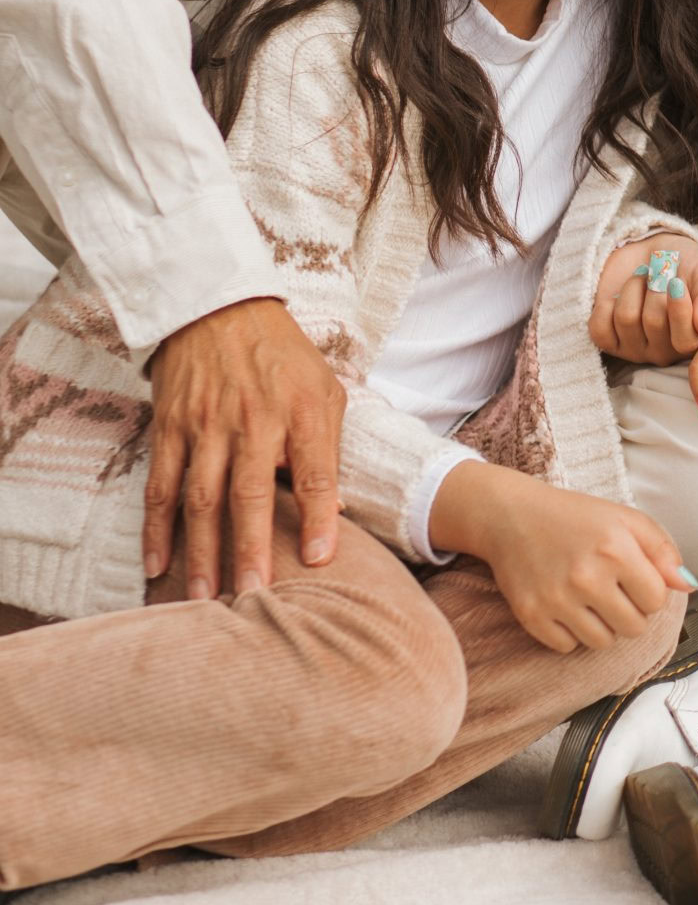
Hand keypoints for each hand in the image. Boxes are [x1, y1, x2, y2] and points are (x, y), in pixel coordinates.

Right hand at [145, 296, 346, 597]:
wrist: (219, 306)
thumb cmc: (282, 356)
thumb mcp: (324, 388)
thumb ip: (329, 447)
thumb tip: (334, 511)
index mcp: (301, 408)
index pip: (314, 471)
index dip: (319, 517)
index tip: (321, 560)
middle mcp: (252, 419)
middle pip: (251, 494)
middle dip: (252, 550)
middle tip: (255, 598)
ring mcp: (205, 425)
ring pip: (201, 499)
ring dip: (203, 552)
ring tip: (206, 598)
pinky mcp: (170, 428)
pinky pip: (160, 486)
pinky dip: (156, 530)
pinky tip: (158, 566)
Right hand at [429, 462, 692, 652]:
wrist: (511, 516)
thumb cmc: (575, 517)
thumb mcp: (625, 519)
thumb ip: (662, 550)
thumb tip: (689, 585)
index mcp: (616, 549)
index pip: (656, 601)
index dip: (648, 591)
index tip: (632, 578)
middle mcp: (587, 577)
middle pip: (633, 628)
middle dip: (628, 612)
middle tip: (610, 589)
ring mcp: (557, 599)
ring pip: (602, 643)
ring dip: (601, 625)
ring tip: (587, 597)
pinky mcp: (532, 616)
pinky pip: (568, 647)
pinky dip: (570, 632)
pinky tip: (563, 604)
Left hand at [589, 230, 697, 364]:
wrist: (654, 252)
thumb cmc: (685, 266)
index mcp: (693, 339)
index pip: (684, 340)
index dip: (679, 309)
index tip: (677, 282)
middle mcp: (664, 351)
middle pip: (653, 322)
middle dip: (655, 287)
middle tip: (660, 274)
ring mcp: (634, 349)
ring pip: (626, 318)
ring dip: (633, 287)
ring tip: (642, 279)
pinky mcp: (607, 340)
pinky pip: (599, 328)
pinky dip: (606, 305)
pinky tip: (618, 298)